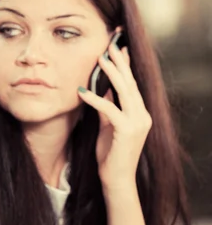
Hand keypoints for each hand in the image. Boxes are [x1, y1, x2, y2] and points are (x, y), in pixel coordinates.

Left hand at [78, 44, 151, 193]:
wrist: (116, 178)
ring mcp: (137, 122)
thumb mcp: (108, 125)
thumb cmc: (111, 153)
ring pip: (124, 92)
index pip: (131, 85)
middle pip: (130, 84)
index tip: (118, 49)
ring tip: (100, 59)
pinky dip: (95, 100)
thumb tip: (103, 90)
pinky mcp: (127, 131)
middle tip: (110, 45)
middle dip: (119, 63)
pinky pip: (110, 110)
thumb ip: (108, 108)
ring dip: (112, 74)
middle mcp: (142, 115)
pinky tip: (82, 92)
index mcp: (139, 113)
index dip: (125, 66)